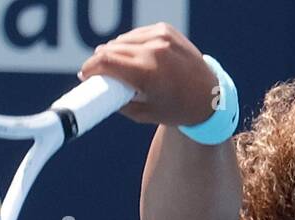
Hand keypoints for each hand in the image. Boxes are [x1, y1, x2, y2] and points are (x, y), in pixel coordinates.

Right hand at [76, 22, 217, 126]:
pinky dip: (129, 45)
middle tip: (94, 72)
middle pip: (111, 49)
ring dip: (113, 51)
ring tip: (112, 65)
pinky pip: (136, 35)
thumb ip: (118, 101)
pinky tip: (129, 55)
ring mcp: (161, 36)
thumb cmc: (176, 109)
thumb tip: (99, 89)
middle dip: (99, 61)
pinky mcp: (165, 29)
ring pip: (122, 40)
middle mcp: (154, 50)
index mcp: (148, 73)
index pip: (106, 62)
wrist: (209, 95)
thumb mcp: (144, 114)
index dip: (90, 68)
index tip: (84, 75)